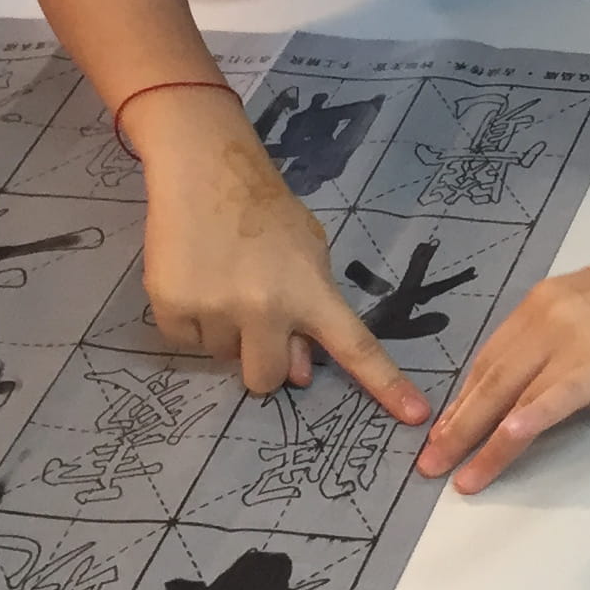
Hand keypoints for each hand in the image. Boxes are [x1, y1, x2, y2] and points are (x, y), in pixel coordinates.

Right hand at [131, 89, 426, 422]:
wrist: (205, 172)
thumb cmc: (267, 213)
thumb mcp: (309, 254)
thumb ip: (312, 314)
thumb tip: (301, 374)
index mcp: (310, 292)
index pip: (356, 347)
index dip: (387, 385)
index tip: (417, 416)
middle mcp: (264, 309)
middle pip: (267, 380)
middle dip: (265, 361)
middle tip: (257, 321)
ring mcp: (215, 312)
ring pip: (224, 360)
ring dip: (228, 336)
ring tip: (225, 284)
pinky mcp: (172, 309)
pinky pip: (187, 343)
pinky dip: (193, 324)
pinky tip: (198, 282)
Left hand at [421, 245, 589, 491]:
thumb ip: (562, 331)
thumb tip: (540, 367)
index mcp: (544, 300)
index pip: (492, 356)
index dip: (466, 397)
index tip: (447, 427)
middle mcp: (547, 313)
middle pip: (490, 378)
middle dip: (457, 424)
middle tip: (431, 461)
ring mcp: (572, 338)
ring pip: (511, 395)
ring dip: (478, 439)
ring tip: (455, 472)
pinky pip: (552, 401)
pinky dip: (522, 425)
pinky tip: (501, 447)